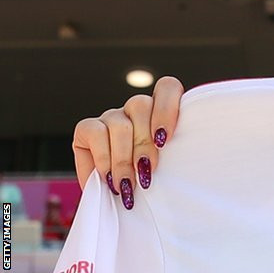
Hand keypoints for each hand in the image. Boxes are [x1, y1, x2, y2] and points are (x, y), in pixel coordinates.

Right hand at [71, 76, 183, 207]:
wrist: (117, 201)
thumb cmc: (147, 181)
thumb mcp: (166, 169)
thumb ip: (172, 157)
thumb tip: (173, 164)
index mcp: (161, 111)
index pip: (167, 87)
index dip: (167, 107)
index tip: (164, 139)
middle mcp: (135, 109)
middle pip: (141, 106)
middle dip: (144, 145)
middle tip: (146, 175)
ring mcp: (111, 116)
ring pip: (120, 124)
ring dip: (123, 158)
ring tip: (127, 184)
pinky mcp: (87, 128)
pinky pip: (95, 133)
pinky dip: (104, 159)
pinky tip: (109, 178)